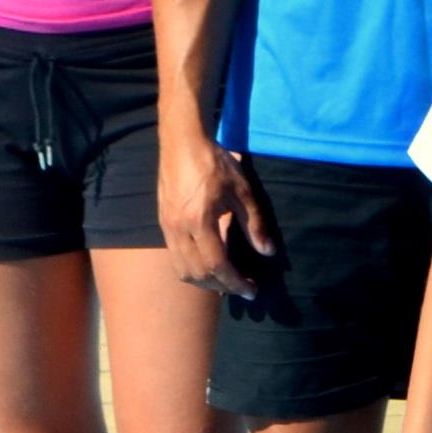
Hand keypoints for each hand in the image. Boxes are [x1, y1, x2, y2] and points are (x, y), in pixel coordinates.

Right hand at [158, 127, 274, 296]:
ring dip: (205, 281)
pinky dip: (192, 269)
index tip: (251, 290)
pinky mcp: (163, 223)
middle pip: (198, 273)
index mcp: (199, 221)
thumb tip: (268, 252)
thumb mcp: (242, 191)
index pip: (217, 265)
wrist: (182, 142)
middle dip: (222, 286)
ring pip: (182, 269)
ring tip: (225, 281)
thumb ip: (254, 224)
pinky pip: (175, 257)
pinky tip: (208, 265)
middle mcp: (178, 229)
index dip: (235, 282)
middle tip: (242, 289)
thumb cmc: (214, 163)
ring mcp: (167, 228)